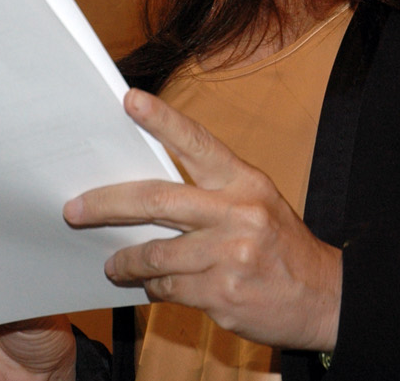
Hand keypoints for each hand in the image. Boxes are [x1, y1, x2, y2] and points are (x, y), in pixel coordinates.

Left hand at [63, 88, 340, 351]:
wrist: (325, 297)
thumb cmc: (282, 246)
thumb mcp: (258, 204)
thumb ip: (211, 193)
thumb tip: (148, 192)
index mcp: (246, 182)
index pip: (198, 143)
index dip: (162, 120)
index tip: (129, 100)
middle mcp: (238, 214)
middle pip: (157, 200)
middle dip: (106, 204)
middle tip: (74, 209)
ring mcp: (230, 256)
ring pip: (155, 253)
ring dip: (127, 261)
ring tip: (115, 264)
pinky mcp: (222, 294)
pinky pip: (169, 288)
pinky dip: (155, 287)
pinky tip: (154, 287)